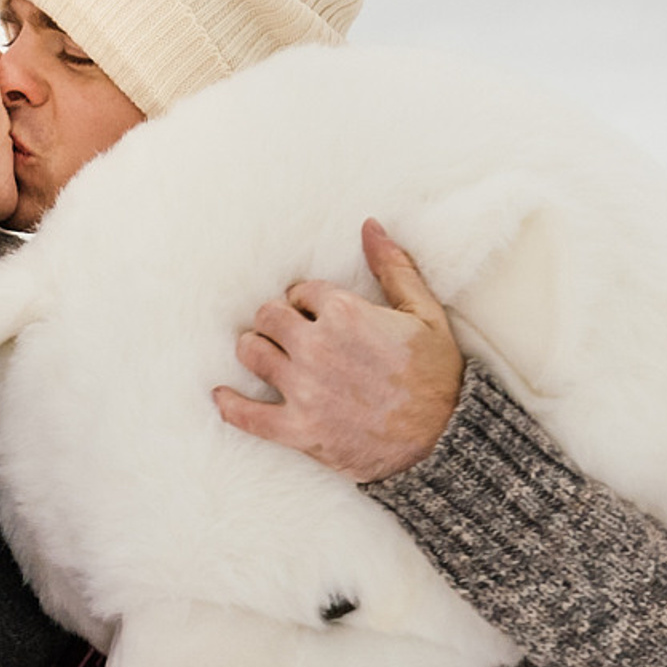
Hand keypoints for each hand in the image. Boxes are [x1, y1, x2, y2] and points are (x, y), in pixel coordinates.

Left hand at [212, 217, 463, 481]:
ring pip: (252, 354)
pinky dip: (230, 405)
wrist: (443, 439)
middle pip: (267, 317)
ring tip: (262, 354)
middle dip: (275, 321)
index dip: (306, 301)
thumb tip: (370, 226)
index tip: (314, 313)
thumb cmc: (437, 375)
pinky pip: (247, 416)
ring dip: (254, 350)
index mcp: (345, 313)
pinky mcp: (299, 430)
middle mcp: (317, 347)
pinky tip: (222, 395)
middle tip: (285, 332)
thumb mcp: (425, 313)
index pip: (300, 292)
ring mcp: (304, 390)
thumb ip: (393, 267)